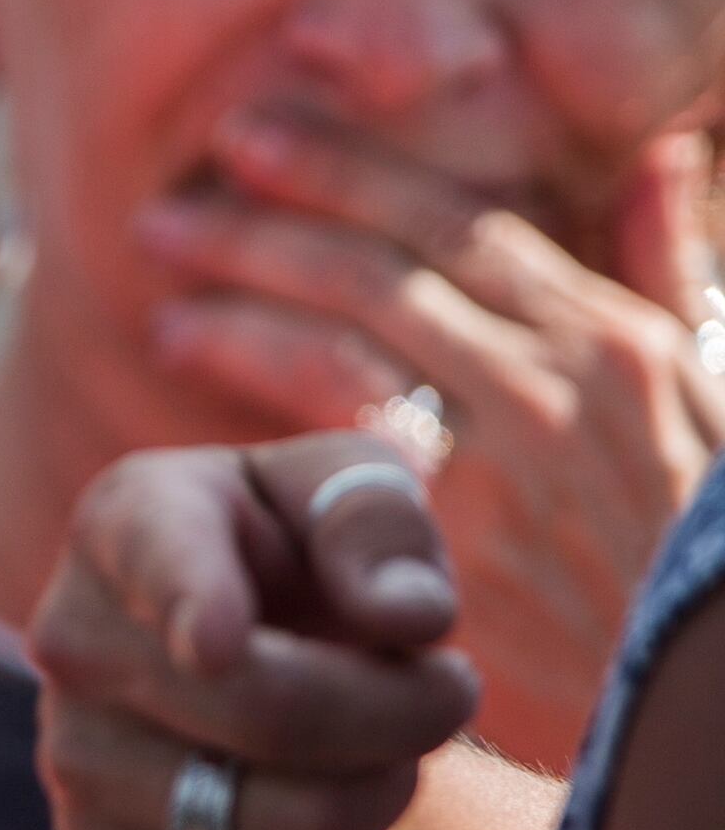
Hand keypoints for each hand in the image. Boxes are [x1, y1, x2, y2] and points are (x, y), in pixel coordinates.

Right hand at [30, 434, 480, 829]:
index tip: (218, 643)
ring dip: (380, 803)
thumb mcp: (348, 494)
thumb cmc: (302, 559)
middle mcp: (74, 644)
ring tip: (378, 760)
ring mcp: (71, 766)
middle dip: (405, 715)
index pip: (156, 560)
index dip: (188, 603)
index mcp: (130, 522)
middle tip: (442, 692)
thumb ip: (379, 523)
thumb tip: (404, 616)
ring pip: (288, 828)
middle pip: (272, 712)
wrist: (244, 660)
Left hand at [139, 112, 724, 766]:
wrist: (711, 689)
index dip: (342, 171)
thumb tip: (649, 157)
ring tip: (164, 316)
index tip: (249, 140)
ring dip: (237, 323)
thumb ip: (667, 269)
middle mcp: (551, 380)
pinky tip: (205, 425)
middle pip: (373, 274)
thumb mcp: (716, 388)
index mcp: (610, 335)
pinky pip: (338, 462)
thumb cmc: (710, 537)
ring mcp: (501, 462)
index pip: (451, 223)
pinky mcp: (453, 542)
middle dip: (257, 235)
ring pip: (338, 352)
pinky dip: (269, 427)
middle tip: (161, 220)